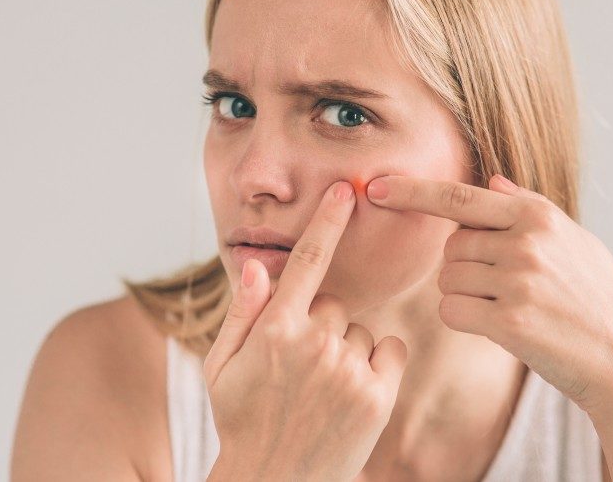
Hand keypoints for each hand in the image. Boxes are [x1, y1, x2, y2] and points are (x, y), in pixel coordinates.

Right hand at [204, 180, 408, 481]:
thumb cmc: (243, 420)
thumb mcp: (222, 368)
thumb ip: (242, 312)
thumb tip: (256, 264)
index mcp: (274, 331)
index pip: (305, 263)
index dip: (326, 222)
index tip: (344, 191)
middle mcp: (313, 344)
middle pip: (333, 303)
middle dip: (320, 326)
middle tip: (301, 369)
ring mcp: (348, 369)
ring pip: (360, 329)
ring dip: (347, 349)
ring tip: (322, 390)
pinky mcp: (378, 394)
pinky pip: (390, 349)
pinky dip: (379, 363)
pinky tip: (354, 392)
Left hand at [364, 173, 612, 415]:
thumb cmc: (599, 300)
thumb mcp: (575, 242)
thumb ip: (529, 208)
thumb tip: (491, 182)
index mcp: (539, 216)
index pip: (459, 197)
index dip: (412, 192)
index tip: (375, 187)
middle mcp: (526, 243)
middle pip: (451, 246)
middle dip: (465, 267)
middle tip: (507, 288)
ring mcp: (518, 282)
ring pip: (448, 280)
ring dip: (466, 296)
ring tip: (511, 308)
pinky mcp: (509, 323)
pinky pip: (452, 311)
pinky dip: (465, 320)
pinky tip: (500, 328)